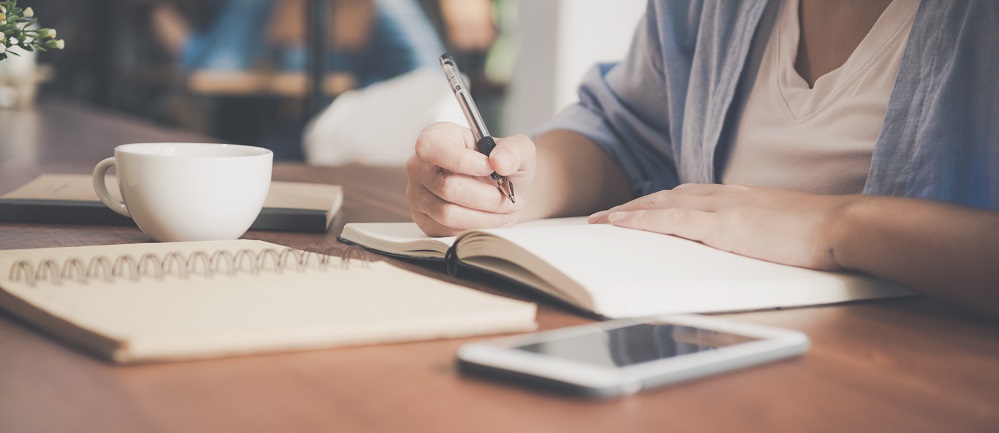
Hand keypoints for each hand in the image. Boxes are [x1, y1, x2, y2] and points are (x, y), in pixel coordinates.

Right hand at [406, 122, 535, 235]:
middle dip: (486, 196)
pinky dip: (476, 228)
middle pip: (446, 187)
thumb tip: (499, 162)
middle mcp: (420, 166)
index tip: (490, 168)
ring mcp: (418, 195)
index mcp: (436, 137)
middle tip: (509, 198)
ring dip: (484, 216)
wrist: (504, 190)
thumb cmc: (504, 166)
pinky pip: (448, 231)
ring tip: (506, 210)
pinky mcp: (425, 221)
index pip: (430, 147)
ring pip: (448, 213)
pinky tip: (492, 219)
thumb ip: (514, 149)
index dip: (461, 160)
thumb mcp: (518, 149)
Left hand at [588, 184, 855, 269]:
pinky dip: (640, 219)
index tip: (635, 210)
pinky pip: (670, 219)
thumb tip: (743, 242)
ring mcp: (720, 207)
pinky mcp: (721, 224)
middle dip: (633, 206)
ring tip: (600, 220)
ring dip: (627, 212)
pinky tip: (617, 222)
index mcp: (736, 197)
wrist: (840, 225)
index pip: (686, 196)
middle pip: (666, 196)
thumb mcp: (776, 227)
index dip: (656, 203)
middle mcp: (722, 195)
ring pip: (660, 203)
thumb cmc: (817, 232)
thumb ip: (754, 229)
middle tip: (604, 216)